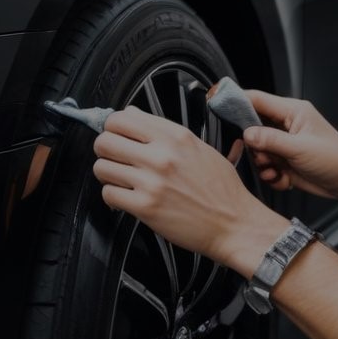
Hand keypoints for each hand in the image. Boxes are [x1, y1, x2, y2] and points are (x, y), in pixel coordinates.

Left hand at [92, 107, 287, 276]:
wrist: (234, 224)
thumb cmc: (221, 190)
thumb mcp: (198, 147)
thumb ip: (163, 130)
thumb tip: (132, 114)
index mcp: (176, 136)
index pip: (122, 118)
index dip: (114, 127)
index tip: (117, 136)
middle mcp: (162, 155)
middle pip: (105, 140)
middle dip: (105, 150)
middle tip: (115, 158)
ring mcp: (152, 181)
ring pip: (102, 167)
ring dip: (107, 174)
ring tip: (120, 179)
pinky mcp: (145, 207)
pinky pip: (108, 193)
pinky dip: (113, 196)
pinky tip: (125, 197)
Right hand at [242, 90, 337, 203]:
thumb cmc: (337, 160)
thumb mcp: (300, 149)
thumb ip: (270, 140)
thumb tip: (247, 134)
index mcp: (292, 112)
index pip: (257, 99)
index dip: (236, 101)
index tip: (217, 103)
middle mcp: (287, 125)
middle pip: (254, 128)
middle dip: (254, 147)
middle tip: (263, 157)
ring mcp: (287, 144)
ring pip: (259, 151)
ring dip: (263, 164)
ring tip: (277, 171)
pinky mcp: (287, 161)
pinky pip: (268, 166)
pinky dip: (272, 175)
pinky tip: (284, 179)